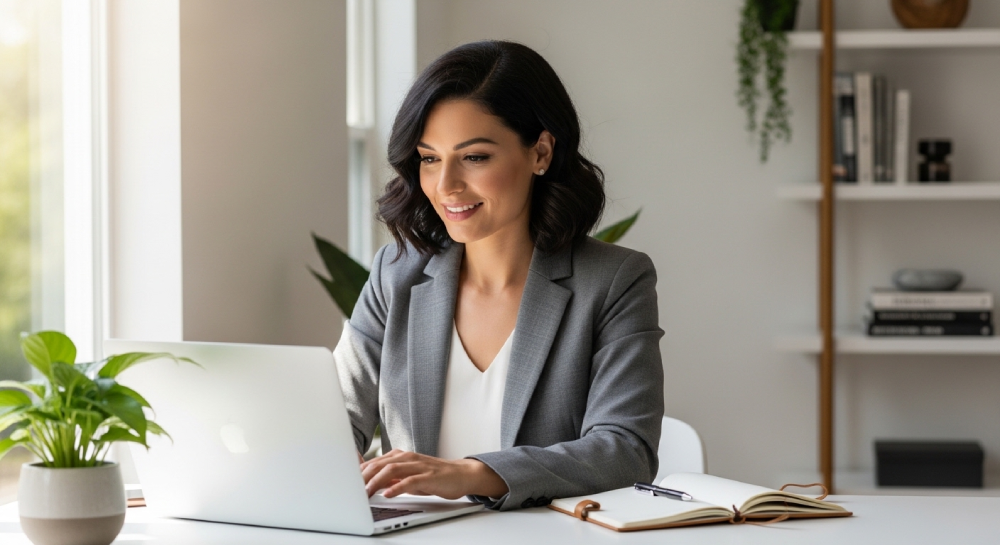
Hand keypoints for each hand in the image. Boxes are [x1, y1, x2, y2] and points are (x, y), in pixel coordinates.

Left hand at [360, 449, 507, 499]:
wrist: (461, 474)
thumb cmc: (433, 476)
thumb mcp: (408, 475)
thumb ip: (391, 476)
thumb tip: (370, 483)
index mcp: (400, 456)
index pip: (374, 462)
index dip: (359, 473)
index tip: (346, 483)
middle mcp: (407, 457)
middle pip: (379, 464)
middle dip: (363, 478)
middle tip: (351, 491)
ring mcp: (418, 465)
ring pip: (391, 470)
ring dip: (375, 482)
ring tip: (365, 494)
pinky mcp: (428, 475)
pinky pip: (410, 480)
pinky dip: (397, 487)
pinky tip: (388, 494)